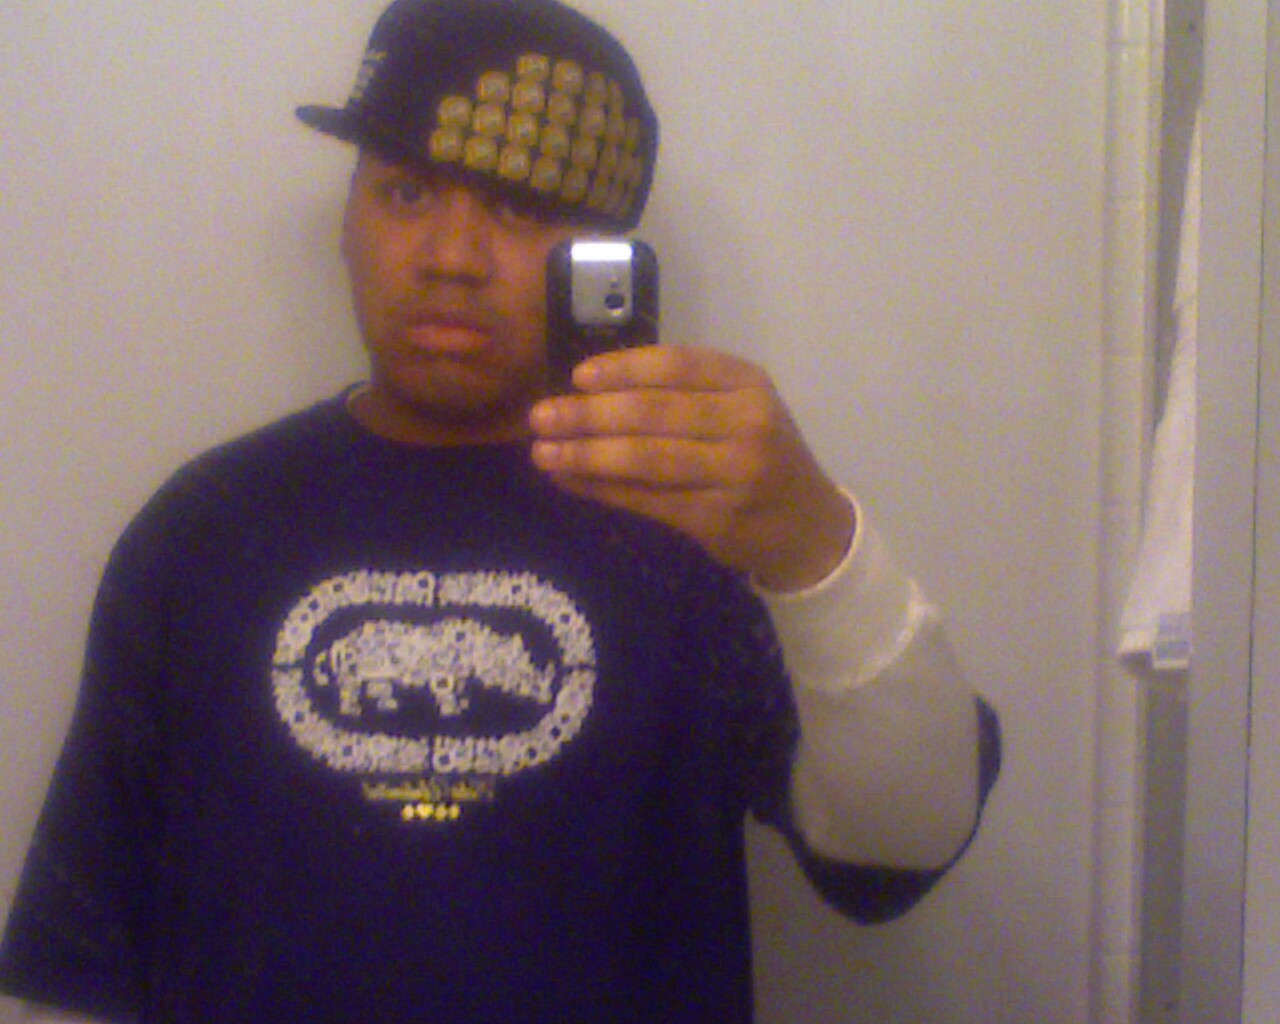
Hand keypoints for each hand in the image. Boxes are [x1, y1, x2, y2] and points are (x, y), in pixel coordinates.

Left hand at [528, 345, 854, 590]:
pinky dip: (602, 490)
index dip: (622, 368)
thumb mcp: (738, 410)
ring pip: (645, 458)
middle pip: (653, 412)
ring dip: (586, 454)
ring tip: (542, 452)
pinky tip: (570, 481)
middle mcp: (746, 422)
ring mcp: (735, 473)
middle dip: (588, 414)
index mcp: (747, 383)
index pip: (676, 364)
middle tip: (540, 415)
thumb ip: (681, 395)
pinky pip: (646, 500)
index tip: (577, 377)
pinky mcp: (717, 518)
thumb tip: (586, 390)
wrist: (808, 525)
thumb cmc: (759, 456)